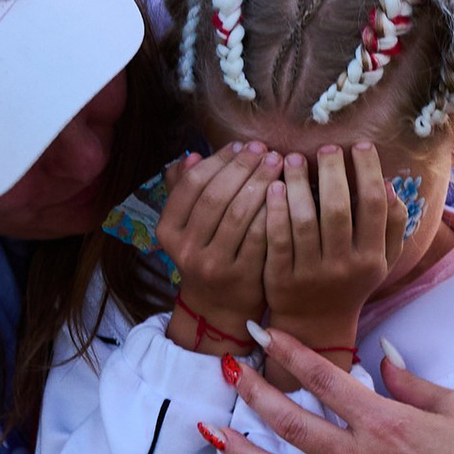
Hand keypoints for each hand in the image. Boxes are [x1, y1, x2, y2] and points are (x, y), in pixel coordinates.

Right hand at [156, 144, 272, 345]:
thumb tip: (192, 155)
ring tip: (278, 162)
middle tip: (264, 149)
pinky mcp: (241, 277)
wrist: (218, 309)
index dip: (218, 160)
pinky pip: (260, 235)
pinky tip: (286, 192)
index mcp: (168, 231)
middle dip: (243, 166)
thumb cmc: (206, 255)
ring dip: (261, 182)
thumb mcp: (187, 227)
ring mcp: (214, 265)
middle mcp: (186, 249)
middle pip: (216, 195)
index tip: (241, 144)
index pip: (192, 184)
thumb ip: (185, 191)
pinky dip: (273, 210)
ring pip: (239, 213)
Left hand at [203, 332, 453, 453]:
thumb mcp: (452, 404)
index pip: (323, 377)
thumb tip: (379, 355)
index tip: (263, 331)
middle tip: (228, 369)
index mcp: (384, 421)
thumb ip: (408, 380)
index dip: (288, 350)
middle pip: (291, 422)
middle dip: (252, 392)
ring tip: (212, 434)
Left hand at [261, 145, 397, 354]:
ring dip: (297, 184)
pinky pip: (276, 238)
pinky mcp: (281, 278)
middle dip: (332, 171)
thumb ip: (393, 225)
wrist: (316, 325)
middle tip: (325, 147)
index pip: (374, 205)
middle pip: (338, 209)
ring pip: (304, 221)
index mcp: (372, 258)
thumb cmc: (352, 282)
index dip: (368, 170)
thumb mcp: (382, 260)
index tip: (360, 145)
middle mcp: (344, 266)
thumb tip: (389, 185)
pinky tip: (272, 186)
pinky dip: (274, 209)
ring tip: (291, 158)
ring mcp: (311, 274)